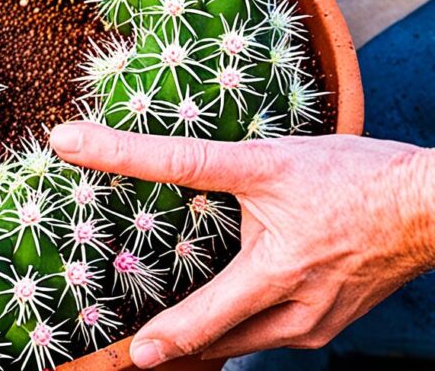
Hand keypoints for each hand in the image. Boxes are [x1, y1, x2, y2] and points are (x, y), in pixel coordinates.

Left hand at [49, 122, 434, 367]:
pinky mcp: (327, 324)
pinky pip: (269, 334)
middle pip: (218, 342)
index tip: (128, 355)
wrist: (430, 205)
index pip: (201, 319)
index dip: (160, 337)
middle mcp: (296, 316)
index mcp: (276, 278)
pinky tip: (225, 301)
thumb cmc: (352, 178)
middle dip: (175, 343)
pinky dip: (240, 324)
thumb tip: (90, 141)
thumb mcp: (262, 159)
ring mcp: (315, 326)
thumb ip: (178, 158)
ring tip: (170, 321)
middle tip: (134, 345)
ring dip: (206, 335)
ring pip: (243, 341)